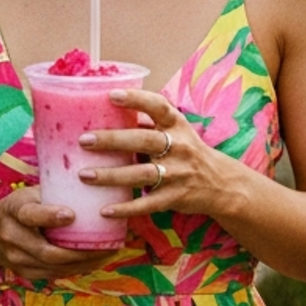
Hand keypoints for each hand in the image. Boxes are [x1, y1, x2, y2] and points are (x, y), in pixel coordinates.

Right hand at [0, 186, 118, 280]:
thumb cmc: (19, 206)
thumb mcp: (29, 193)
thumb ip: (54, 190)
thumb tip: (92, 178)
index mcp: (13, 210)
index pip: (30, 215)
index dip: (49, 216)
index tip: (72, 215)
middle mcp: (12, 237)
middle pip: (45, 251)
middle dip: (78, 251)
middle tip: (105, 244)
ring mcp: (17, 258)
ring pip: (53, 266)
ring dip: (83, 262)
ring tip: (108, 253)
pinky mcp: (25, 272)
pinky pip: (55, 274)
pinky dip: (77, 269)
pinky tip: (96, 261)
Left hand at [77, 88, 236, 218]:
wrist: (220, 183)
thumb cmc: (187, 150)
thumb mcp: (175, 131)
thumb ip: (147, 122)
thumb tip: (105, 111)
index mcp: (176, 125)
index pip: (158, 106)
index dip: (136, 99)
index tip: (112, 95)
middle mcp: (178, 147)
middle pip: (143, 141)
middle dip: (113, 140)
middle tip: (84, 140)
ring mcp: (177, 174)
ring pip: (141, 174)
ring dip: (111, 176)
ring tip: (84, 175)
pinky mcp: (174, 198)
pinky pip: (147, 204)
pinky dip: (125, 208)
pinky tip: (103, 210)